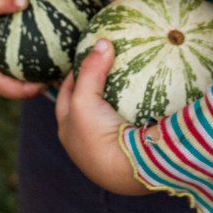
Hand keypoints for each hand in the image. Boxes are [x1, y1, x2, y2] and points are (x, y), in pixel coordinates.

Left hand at [55, 39, 148, 194]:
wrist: (129, 170)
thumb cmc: (97, 136)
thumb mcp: (84, 99)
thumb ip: (91, 70)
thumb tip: (102, 42)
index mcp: (68, 131)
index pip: (66, 95)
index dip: (73, 74)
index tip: (86, 56)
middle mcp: (86, 143)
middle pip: (87, 107)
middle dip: (95, 87)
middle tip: (107, 64)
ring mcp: (109, 149)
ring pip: (110, 117)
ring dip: (117, 100)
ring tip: (129, 77)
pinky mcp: (132, 151)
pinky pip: (133, 123)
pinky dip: (136, 109)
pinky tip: (147, 96)